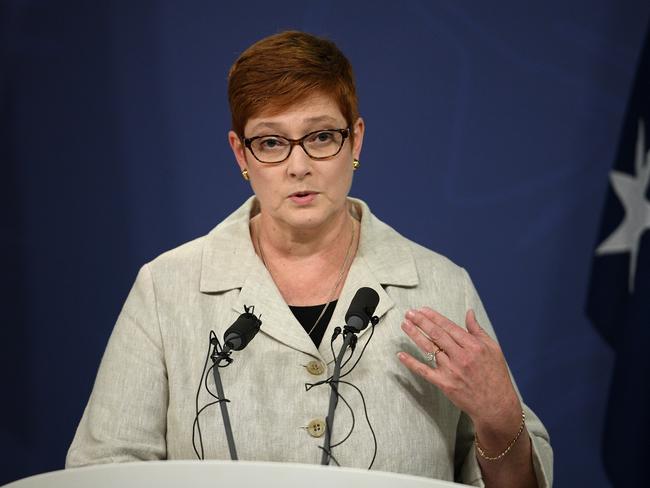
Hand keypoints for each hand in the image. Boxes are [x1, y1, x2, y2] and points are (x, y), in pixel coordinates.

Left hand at [398, 307, 520, 433]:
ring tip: (405, 325)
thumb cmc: (496, 376)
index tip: (422, 309)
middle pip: (436, 335)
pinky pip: (424, 371)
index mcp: (473, 346)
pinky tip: (401, 355)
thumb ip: (477, 330)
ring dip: (415, 335)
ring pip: (429, 349)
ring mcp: (451, 371)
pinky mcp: (444, 384)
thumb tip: (469, 312)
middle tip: (409, 313)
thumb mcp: (492, 349)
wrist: (496, 405)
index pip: (449, 327)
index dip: (433, 317)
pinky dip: (411, 363)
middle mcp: (461, 357)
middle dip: (421, 321)